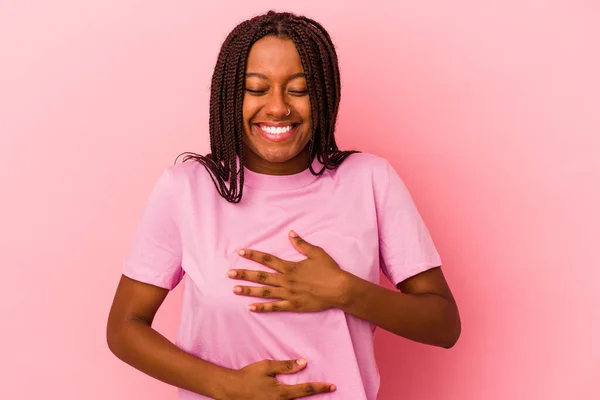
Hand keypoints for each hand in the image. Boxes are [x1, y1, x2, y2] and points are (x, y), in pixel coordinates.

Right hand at [221, 358, 335, 399]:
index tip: (332, 386)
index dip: (320, 387)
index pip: (306, 390)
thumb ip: (286, 366)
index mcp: (282, 393)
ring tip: (315, 397)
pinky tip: (294, 398)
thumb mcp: (267, 367)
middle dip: (315, 397)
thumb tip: (303, 362)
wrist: (230, 389)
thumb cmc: (248, 376)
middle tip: (329, 391)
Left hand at [228, 230, 349, 312]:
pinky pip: (275, 307)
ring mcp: (289, 294)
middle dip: (244, 274)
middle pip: (261, 276)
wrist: (339, 289)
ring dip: (249, 290)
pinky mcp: (294, 305)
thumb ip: (301, 244)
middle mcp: (286, 280)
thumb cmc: (329, 270)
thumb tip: (291, 233)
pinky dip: (262, 307)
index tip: (240, 252)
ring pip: (264, 292)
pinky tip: (251, 308)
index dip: (253, 255)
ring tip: (235, 289)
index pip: (267, 259)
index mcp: (290, 266)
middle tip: (229, 273)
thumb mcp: (316, 253)